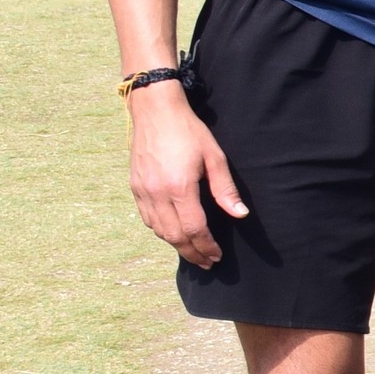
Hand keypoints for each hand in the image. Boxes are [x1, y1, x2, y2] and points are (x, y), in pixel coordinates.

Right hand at [126, 81, 245, 268]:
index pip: (194, 229)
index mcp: (179, 187)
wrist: (155, 111)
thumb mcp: (214, 157)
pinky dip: (161, 231)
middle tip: (207, 262)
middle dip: (192, 252)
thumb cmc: (189, 131)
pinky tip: (173, 233)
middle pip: (174, 236)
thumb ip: (225, 189)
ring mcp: (142, 191)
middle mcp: (157, 193)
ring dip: (176, 245)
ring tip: (193, 251)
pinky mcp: (134, 187)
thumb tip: (239, 214)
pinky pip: (147, 218)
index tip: (217, 256)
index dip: (206, 246)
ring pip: (158, 230)